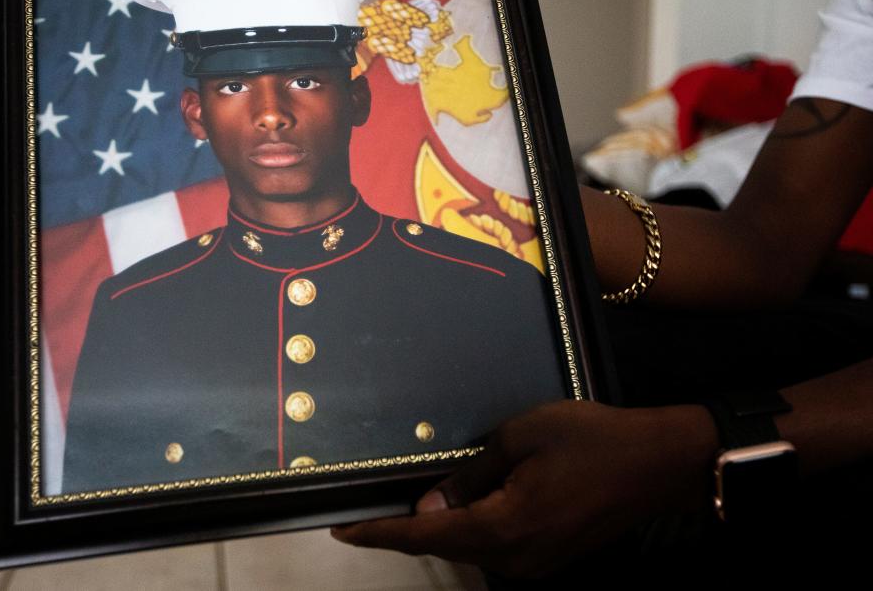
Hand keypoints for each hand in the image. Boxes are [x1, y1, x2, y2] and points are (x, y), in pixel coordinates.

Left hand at [332, 400, 717, 577]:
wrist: (659, 464)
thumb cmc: (591, 440)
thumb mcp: (522, 438)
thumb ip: (471, 474)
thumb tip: (431, 506)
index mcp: (505, 527)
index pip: (426, 536)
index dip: (381, 533)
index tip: (343, 529)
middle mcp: (517, 559)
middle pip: (446, 547)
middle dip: (406, 531)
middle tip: (369, 509)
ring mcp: (537, 565)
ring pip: (471, 549)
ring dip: (439, 531)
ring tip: (406, 508)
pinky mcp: (552, 559)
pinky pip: (497, 547)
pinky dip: (470, 531)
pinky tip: (459, 509)